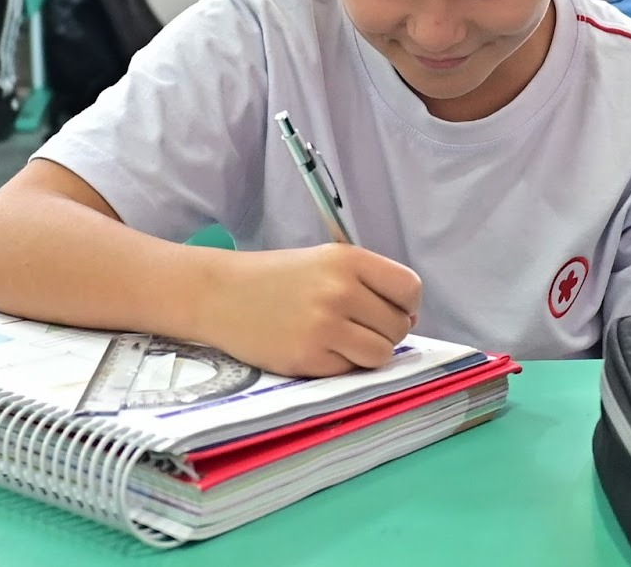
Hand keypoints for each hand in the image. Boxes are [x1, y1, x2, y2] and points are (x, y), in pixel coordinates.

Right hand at [207, 245, 421, 376]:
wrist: (221, 294)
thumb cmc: (279, 277)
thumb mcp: (326, 261)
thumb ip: (368, 283)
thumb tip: (410, 319)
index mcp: (349, 260)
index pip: (409, 289)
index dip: (406, 304)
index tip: (391, 310)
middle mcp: (340, 291)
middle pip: (398, 326)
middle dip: (385, 331)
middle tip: (357, 327)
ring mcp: (324, 326)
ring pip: (381, 354)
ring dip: (368, 352)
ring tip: (342, 341)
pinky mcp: (308, 358)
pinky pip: (350, 370)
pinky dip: (341, 364)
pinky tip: (318, 348)